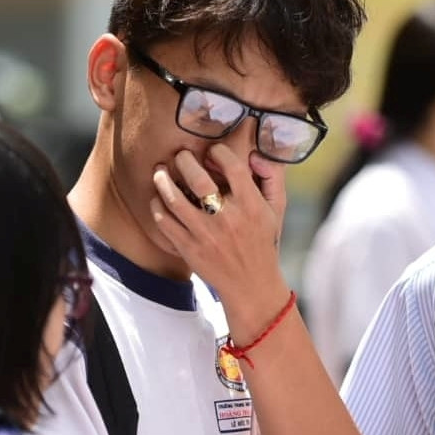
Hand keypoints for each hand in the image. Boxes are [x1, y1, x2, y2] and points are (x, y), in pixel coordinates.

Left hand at [149, 144, 288, 327]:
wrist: (251, 285)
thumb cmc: (263, 242)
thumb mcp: (276, 210)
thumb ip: (272, 177)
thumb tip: (256, 153)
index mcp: (251, 206)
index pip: (232, 167)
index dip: (219, 151)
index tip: (212, 149)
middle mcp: (228, 219)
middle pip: (198, 179)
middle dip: (184, 160)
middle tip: (180, 155)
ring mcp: (205, 235)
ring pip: (174, 199)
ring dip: (163, 180)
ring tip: (160, 171)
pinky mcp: (189, 249)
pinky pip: (164, 222)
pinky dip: (157, 206)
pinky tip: (158, 198)